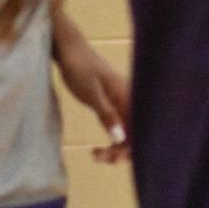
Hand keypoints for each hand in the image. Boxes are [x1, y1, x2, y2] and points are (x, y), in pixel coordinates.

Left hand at [55, 36, 131, 164]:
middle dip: (121, 151)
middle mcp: (129, 99)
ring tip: (96, 154)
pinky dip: (112, 139)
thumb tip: (121, 138)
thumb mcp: (91, 93)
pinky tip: (99, 147)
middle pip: (136, 132)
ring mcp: (121, 102)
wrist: (70, 50)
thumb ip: (107, 114)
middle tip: (98, 157)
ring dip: (116, 147)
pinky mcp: (112, 103)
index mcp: (127, 96)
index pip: (138, 129)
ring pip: (127, 131)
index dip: (129, 147)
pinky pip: (119, 126)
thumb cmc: (79, 68)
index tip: (110, 157)